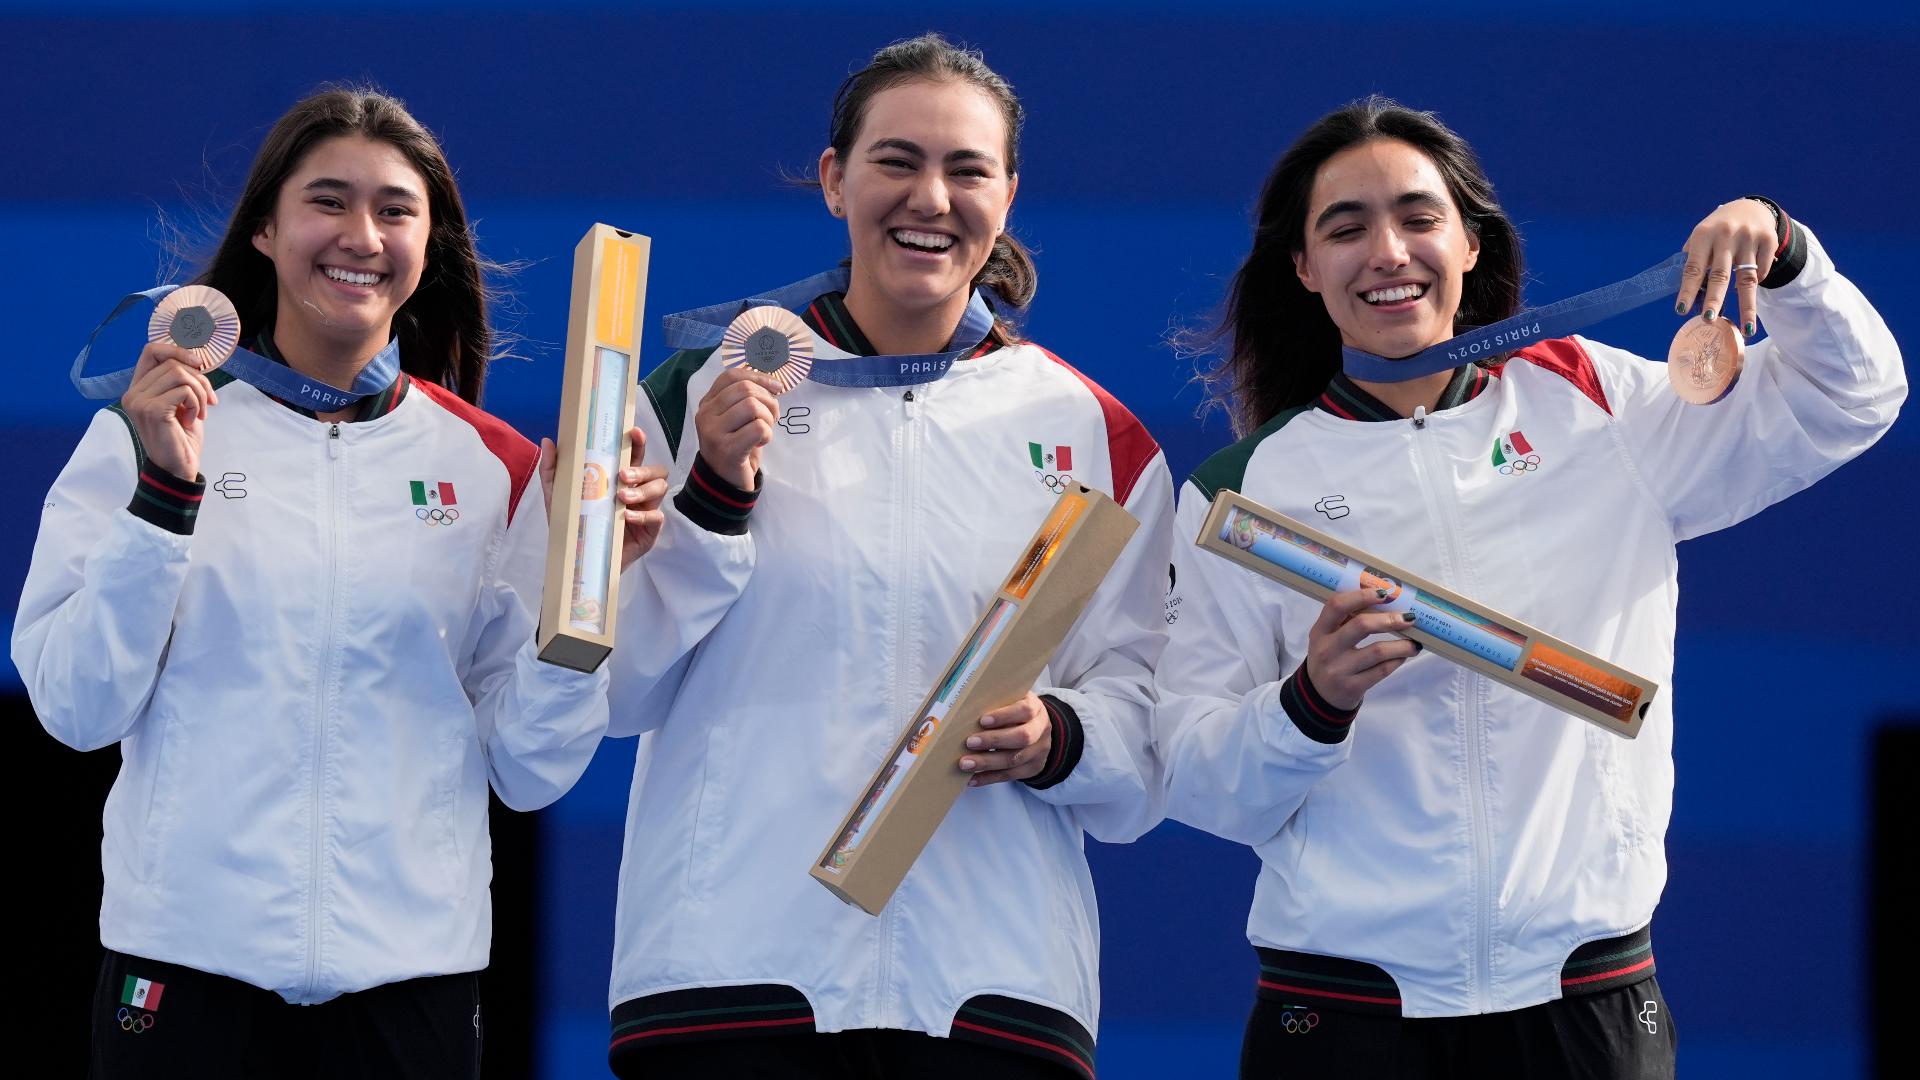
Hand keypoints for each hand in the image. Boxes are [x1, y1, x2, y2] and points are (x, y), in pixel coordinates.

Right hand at [119, 340, 218, 479]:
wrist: (178, 468)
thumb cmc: (181, 437)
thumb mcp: (182, 402)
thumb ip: (181, 381)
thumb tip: (196, 358)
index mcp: (138, 388)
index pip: (151, 351)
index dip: (177, 350)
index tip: (199, 364)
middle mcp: (133, 393)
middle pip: (172, 363)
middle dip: (200, 379)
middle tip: (209, 401)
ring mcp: (139, 401)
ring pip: (179, 374)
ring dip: (200, 393)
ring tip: (199, 412)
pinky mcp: (151, 410)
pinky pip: (184, 391)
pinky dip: (196, 403)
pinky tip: (192, 420)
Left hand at [540, 429, 670, 569]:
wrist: (577, 558)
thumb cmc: (573, 523)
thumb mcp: (558, 495)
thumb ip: (552, 469)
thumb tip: (549, 441)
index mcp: (621, 479)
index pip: (637, 456)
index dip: (639, 442)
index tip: (633, 433)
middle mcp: (638, 492)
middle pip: (657, 471)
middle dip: (642, 470)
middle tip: (622, 476)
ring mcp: (645, 511)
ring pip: (661, 489)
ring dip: (644, 490)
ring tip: (622, 497)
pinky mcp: (649, 533)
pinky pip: (657, 517)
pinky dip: (643, 515)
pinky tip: (626, 516)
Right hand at [693, 368, 778, 489]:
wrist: (725, 482)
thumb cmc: (736, 446)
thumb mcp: (736, 418)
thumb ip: (746, 398)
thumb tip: (774, 384)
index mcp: (707, 402)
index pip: (731, 376)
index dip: (758, 376)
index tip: (777, 388)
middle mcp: (705, 414)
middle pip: (745, 389)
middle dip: (768, 401)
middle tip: (772, 418)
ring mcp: (713, 431)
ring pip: (752, 406)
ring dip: (768, 418)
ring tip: (764, 431)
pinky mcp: (727, 449)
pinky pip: (758, 428)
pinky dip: (767, 434)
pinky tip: (761, 442)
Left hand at [960, 692, 1051, 786]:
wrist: (1037, 730)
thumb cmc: (1015, 713)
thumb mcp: (1011, 701)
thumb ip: (995, 703)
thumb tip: (966, 711)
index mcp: (1036, 708)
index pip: (1025, 710)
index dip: (1004, 716)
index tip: (983, 720)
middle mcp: (1041, 729)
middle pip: (1022, 737)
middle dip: (994, 740)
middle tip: (970, 742)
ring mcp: (1039, 751)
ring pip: (1015, 759)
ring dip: (987, 762)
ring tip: (965, 764)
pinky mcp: (1032, 768)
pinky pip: (1009, 775)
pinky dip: (988, 778)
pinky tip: (971, 778)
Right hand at [1303, 588, 1420, 711]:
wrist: (1320, 696)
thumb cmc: (1330, 658)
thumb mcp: (1328, 638)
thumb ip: (1346, 621)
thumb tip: (1384, 601)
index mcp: (1320, 631)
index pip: (1337, 605)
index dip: (1362, 596)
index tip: (1385, 593)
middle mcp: (1327, 649)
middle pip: (1361, 626)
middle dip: (1389, 620)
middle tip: (1409, 619)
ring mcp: (1339, 670)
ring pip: (1378, 651)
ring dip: (1402, 645)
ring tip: (1415, 643)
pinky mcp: (1352, 687)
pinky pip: (1382, 670)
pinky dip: (1397, 660)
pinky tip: (1403, 656)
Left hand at [1675, 199, 1778, 339]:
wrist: (1749, 207)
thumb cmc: (1716, 232)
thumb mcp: (1700, 240)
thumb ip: (1695, 264)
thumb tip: (1690, 301)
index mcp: (1703, 235)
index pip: (1693, 267)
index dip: (1687, 290)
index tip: (1681, 310)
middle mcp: (1726, 235)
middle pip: (1720, 274)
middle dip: (1714, 300)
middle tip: (1708, 320)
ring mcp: (1749, 237)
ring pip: (1747, 279)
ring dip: (1747, 307)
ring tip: (1746, 330)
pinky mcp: (1769, 240)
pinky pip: (1762, 271)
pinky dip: (1756, 285)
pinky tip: (1750, 292)